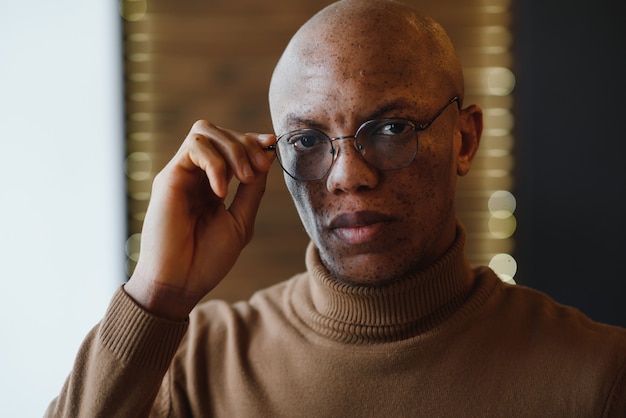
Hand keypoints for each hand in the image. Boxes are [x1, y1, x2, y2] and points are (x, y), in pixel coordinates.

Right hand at [125, 121, 275, 319]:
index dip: (252, 141)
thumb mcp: (241, 221)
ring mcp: (181, 174)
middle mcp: (195, 175)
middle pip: (219, 132)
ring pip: (205, 132)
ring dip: (232, 149)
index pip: (230, 145)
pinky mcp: (169, 177)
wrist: (180, 283)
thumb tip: (267, 157)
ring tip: (245, 178)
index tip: (272, 145)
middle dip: (245, 144)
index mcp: (212, 184)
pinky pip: (194, 147)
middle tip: (257, 171)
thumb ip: (253, 190)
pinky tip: (221, 192)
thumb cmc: (207, 259)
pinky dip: (215, 163)